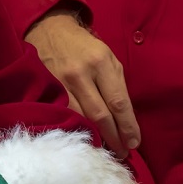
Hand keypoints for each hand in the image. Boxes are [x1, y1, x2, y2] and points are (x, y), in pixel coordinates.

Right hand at [25, 9, 140, 150]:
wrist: (50, 30)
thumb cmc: (84, 46)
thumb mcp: (107, 56)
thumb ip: (116, 84)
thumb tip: (125, 117)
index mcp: (101, 63)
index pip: (118, 102)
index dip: (128, 126)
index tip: (135, 142)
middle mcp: (81, 74)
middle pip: (101, 115)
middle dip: (115, 137)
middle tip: (123, 152)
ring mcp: (61, 83)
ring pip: (81, 118)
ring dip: (96, 138)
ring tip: (107, 150)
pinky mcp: (48, 89)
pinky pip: (64, 115)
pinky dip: (77, 128)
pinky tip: (85, 138)